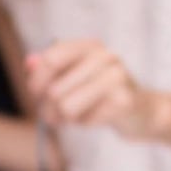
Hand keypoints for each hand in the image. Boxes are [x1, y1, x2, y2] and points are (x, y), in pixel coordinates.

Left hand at [26, 40, 153, 137]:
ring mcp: (116, 77)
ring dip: (68, 119)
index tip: (37, 96)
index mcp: (90, 46)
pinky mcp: (123, 101)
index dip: (37, 82)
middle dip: (51, 109)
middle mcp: (105, 56)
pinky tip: (99, 118)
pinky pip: (85, 120)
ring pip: (66, 107)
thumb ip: (49, 70)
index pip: (51, 59)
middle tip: (60, 115)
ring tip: (81, 115)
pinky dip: (86, 124)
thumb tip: (29, 63)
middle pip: (53, 90)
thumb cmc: (101, 97)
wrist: (142, 113)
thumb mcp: (73, 80)